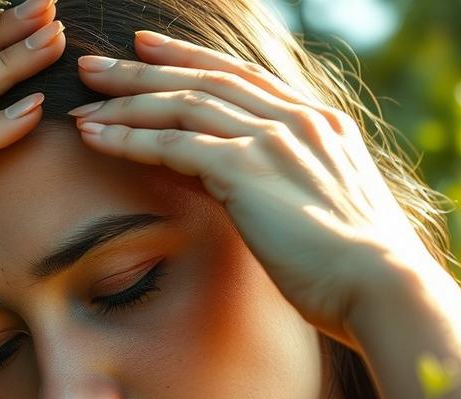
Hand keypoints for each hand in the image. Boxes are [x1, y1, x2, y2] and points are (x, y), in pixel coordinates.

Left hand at [66, 31, 437, 351]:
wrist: (379, 287)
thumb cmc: (352, 266)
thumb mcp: (320, 207)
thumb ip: (284, 182)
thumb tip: (241, 185)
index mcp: (316, 122)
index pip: (238, 76)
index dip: (186, 59)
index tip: (145, 49)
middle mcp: (294, 119)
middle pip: (202, 80)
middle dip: (141, 70)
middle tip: (93, 66)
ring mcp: (271, 140)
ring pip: (182, 105)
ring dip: (125, 103)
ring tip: (82, 104)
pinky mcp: (247, 171)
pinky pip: (173, 145)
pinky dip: (129, 139)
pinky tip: (96, 139)